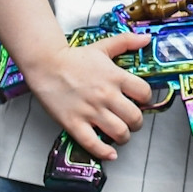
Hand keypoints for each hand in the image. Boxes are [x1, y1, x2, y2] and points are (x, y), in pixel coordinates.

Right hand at [21, 33, 154, 163]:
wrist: (46, 65)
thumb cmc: (74, 57)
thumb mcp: (103, 46)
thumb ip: (126, 42)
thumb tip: (146, 38)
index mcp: (116, 77)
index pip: (144, 93)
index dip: (146, 99)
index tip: (141, 102)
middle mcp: (107, 95)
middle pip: (135, 118)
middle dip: (137, 123)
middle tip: (132, 122)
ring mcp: (91, 111)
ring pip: (119, 132)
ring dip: (124, 137)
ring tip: (121, 135)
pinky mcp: (74, 123)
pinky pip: (93, 143)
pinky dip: (104, 152)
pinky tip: (110, 153)